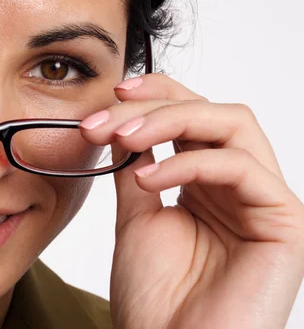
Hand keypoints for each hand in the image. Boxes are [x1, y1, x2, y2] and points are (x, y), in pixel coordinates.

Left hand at [80, 74, 303, 328]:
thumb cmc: (156, 299)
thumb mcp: (137, 216)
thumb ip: (138, 167)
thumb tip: (125, 124)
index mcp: (208, 184)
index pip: (194, 115)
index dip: (159, 94)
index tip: (115, 91)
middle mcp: (240, 187)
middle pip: (212, 111)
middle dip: (154, 105)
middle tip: (106, 117)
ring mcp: (265, 201)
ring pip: (232, 123)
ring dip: (170, 121)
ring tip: (123, 139)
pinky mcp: (286, 222)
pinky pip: (240, 166)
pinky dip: (189, 162)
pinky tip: (148, 179)